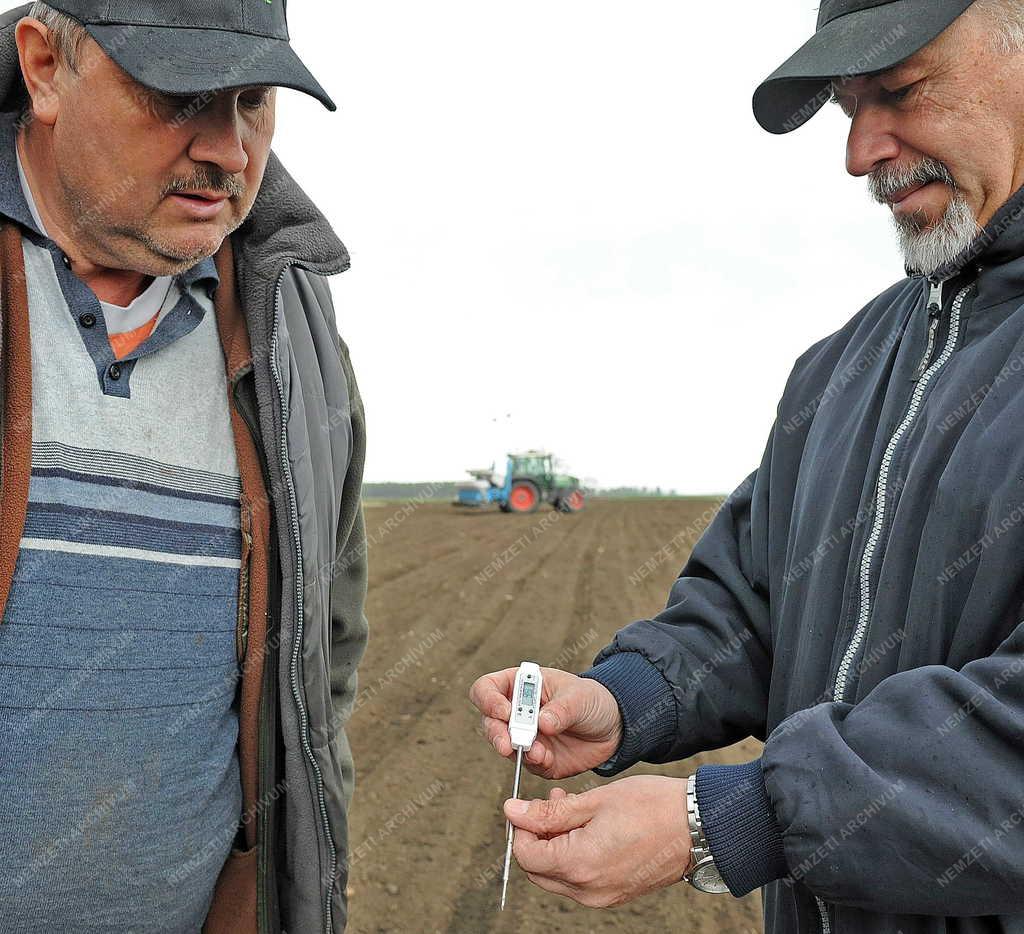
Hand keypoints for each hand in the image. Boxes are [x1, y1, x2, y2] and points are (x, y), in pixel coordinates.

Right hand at [469, 666, 622, 778]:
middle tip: (508, 745)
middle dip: (497, 734)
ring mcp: (524, 737)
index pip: (487, 689)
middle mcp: (515, 712)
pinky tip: (548, 759)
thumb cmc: (590, 700)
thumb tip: (542, 723)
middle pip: (489, 722)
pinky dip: (535, 764)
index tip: (504, 711)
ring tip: (540, 752)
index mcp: (519, 686)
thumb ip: (561, 709)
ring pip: (504, 746)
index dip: (488, 700)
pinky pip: (527, 765)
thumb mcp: (579, 697)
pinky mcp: (536, 760)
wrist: (612, 727)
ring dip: (518, 751)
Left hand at [504, 777, 692, 907]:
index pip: (526, 855)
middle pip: (538, 870)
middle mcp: (588, 890)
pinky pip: (579, 880)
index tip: (528, 805)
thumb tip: (513, 812)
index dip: (521, 827)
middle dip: (537, 837)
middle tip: (550, 804)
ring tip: (571, 809)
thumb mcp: (594, 800)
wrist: (697, 827)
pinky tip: (586, 827)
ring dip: (555, 844)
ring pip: (557, 876)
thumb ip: (550, 812)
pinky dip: (573, 855)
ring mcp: (602, 896)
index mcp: (580, 865)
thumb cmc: (651, 807)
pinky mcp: (613, 894)